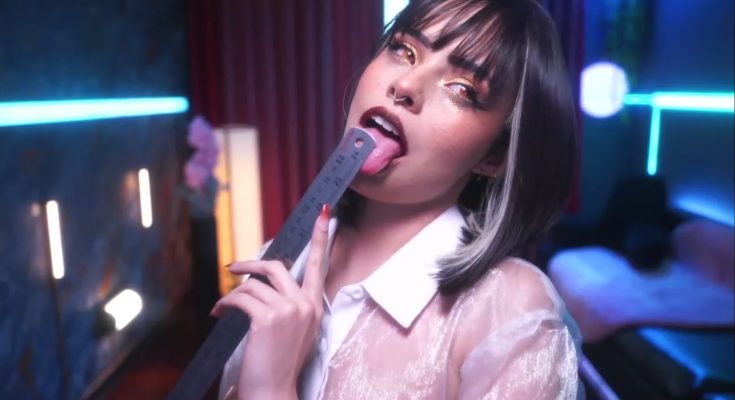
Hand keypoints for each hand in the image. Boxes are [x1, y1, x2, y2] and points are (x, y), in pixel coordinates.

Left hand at [211, 205, 329, 398]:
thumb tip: (265, 285)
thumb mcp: (295, 331)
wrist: (274, 391)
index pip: (320, 264)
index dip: (321, 236)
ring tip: (223, 307)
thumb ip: (289, 306)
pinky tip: (219, 313)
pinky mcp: (267, 318)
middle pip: (276, 267)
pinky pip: (241, 298)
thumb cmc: (280, 364)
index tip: (324, 212)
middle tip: (233, 267)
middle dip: (251, 264)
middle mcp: (306, 304)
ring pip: (253, 284)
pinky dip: (225, 303)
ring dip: (233, 294)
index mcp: (315, 307)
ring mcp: (288, 310)